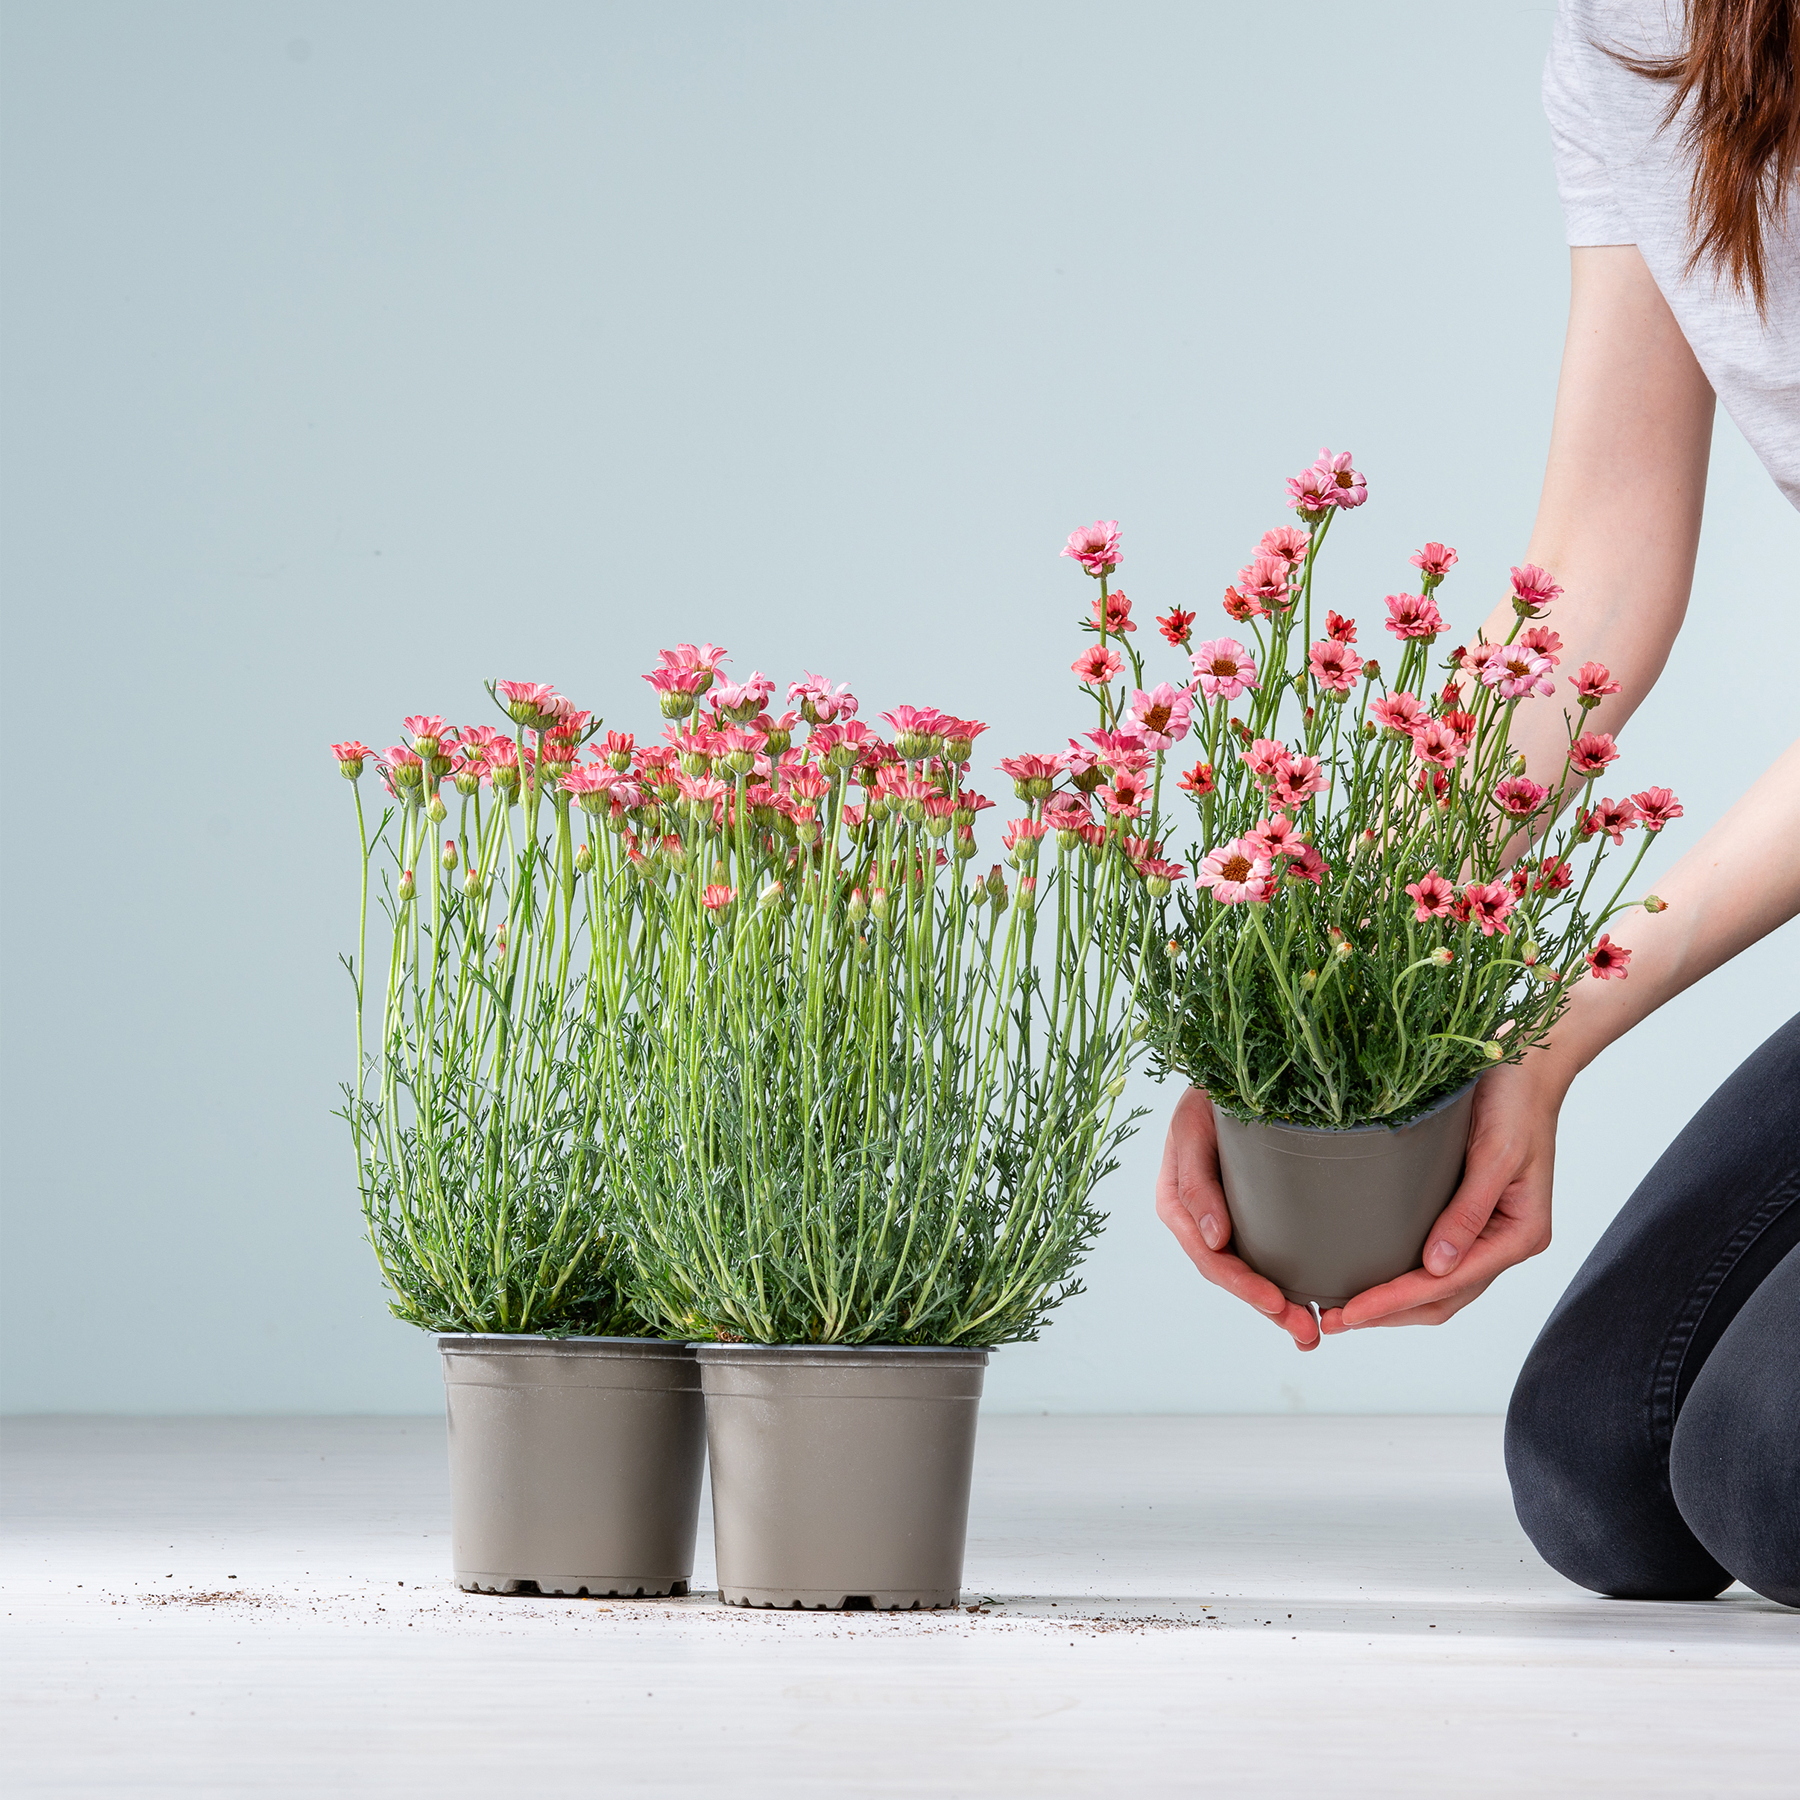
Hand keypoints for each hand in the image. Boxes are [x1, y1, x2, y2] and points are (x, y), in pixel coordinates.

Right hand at [1155, 1085, 1321, 1350]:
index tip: (1277, 1304)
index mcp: (1177, 1202)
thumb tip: (1213, 1241)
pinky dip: (1285, 1281)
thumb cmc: (1210, 1093)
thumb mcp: (1193, 1129)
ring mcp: (1227, 1217)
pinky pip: (1265, 1254)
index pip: (1209, 1258)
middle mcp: (1200, 1217)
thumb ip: (1194, 1181)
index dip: (1242, 1287)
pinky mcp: (1252, 1211)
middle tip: (1307, 1335)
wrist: (1236, 1071)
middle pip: (1233, 1275)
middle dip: (1268, 1308)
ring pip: (1250, 1272)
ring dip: (1279, 1306)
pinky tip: (1311, 1302)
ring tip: (1312, 1331)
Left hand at [1319, 1059, 1561, 1334]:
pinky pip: (1438, 1261)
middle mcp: (1507, 1241)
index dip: (1396, 1302)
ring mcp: (1490, 1233)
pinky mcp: (1470, 1216)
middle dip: (1390, 1314)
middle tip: (1334, 1321)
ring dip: (1396, 1305)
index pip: (1448, 1284)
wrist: (1526, 1066)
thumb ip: (1469, 1211)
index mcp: (1521, 1234)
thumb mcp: (1496, 1154)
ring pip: (1441, 1288)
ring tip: (1344, 1311)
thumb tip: (1437, 1268)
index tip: (1349, 1312)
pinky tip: (1371, 1276)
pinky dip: (1405, 1276)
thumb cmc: (1514, 1102)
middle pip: (1445, 1298)